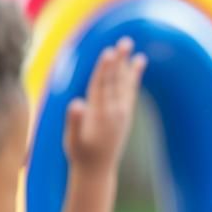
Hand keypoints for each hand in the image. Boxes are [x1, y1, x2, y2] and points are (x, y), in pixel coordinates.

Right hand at [64, 37, 144, 172]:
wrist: (98, 170)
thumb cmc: (80, 153)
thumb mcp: (73, 139)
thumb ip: (74, 122)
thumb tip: (76, 104)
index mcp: (99, 115)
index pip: (101, 86)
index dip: (104, 69)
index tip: (109, 52)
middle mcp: (113, 111)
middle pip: (115, 81)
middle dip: (119, 61)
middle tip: (124, 41)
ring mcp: (121, 112)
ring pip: (125, 84)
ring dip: (128, 65)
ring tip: (132, 47)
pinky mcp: (125, 114)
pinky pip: (131, 91)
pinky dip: (134, 76)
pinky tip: (138, 63)